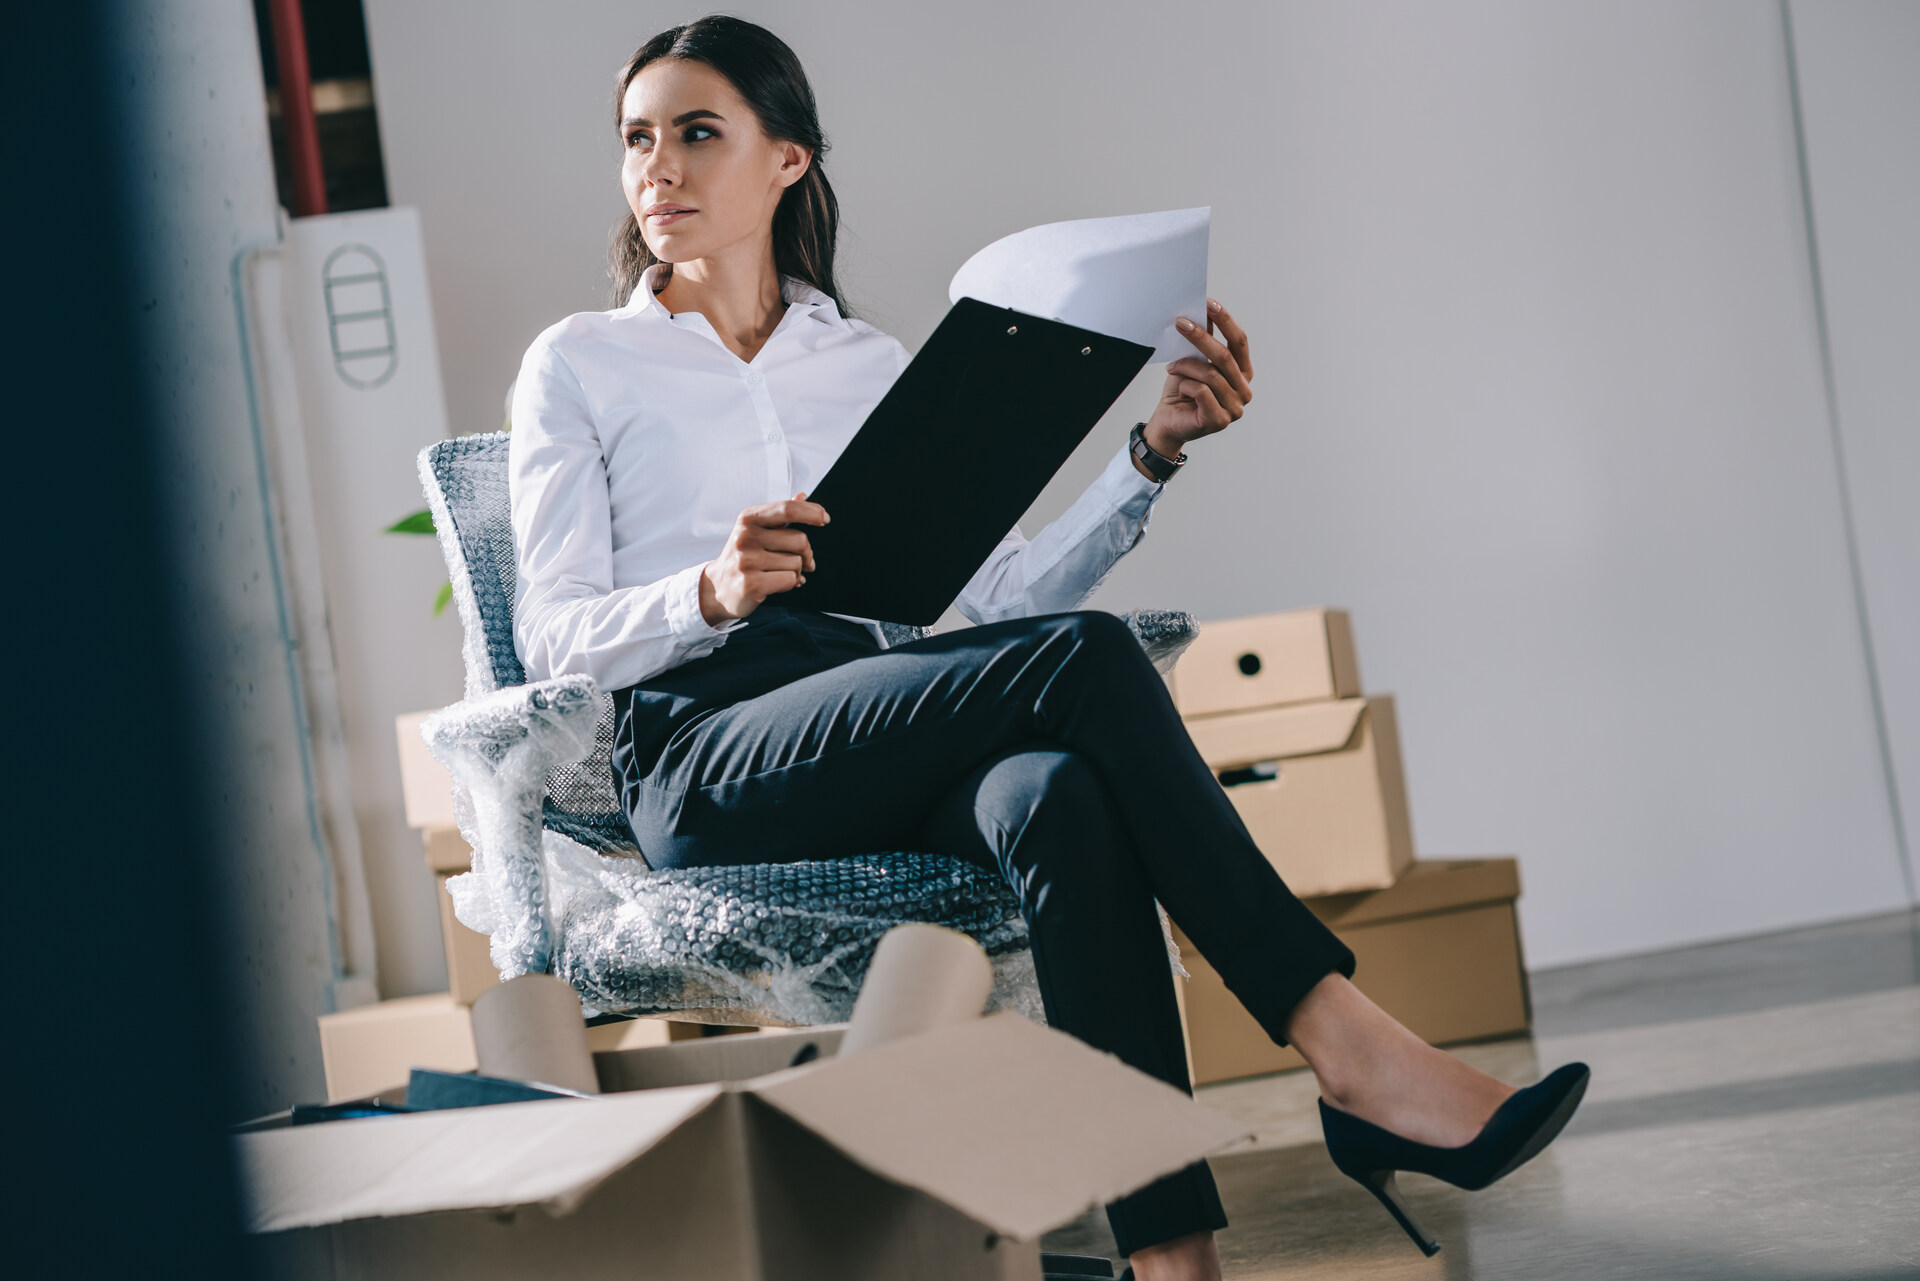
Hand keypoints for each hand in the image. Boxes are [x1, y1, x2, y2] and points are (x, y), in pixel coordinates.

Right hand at [698, 492, 826, 624]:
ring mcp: (747, 561)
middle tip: (803, 561)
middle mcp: (746, 537)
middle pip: (799, 540)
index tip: (825, 518)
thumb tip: (802, 496)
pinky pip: (790, 580)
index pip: (787, 509)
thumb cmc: (743, 557)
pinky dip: (790, 583)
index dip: (811, 512)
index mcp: (749, 519)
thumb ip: (781, 514)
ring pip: (796, 563)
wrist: (717, 587)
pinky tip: (777, 584)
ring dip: (796, 571)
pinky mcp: (751, 584)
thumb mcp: (757, 530)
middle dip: (807, 553)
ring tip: (781, 573)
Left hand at [1138, 298, 1253, 467]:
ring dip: (1187, 366)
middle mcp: (1244, 390)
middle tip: (1180, 322)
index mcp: (1243, 373)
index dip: (1226, 321)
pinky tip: (1179, 389)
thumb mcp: (1193, 360)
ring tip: (1172, 367)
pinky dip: (1186, 385)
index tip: (1209, 303)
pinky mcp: (1220, 421)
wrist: (1167, 422)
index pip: (1239, 342)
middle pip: (1225, 356)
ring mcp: (1235, 408)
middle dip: (1200, 336)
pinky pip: (1201, 391)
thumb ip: (1204, 340)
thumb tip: (1204, 309)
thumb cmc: (1182, 391)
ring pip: (1210, 375)